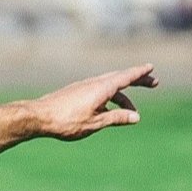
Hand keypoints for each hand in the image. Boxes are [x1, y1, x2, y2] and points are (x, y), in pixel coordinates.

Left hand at [33, 64, 158, 139]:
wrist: (38, 117)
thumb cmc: (66, 121)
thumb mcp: (95, 122)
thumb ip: (116, 118)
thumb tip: (136, 117)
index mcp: (101, 88)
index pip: (126, 77)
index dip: (140, 73)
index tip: (151, 67)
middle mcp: (94, 83)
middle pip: (120, 78)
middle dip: (137, 80)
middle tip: (154, 83)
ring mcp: (84, 86)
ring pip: (110, 86)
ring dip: (123, 96)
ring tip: (131, 112)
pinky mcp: (77, 92)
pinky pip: (99, 91)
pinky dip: (110, 98)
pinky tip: (109, 111)